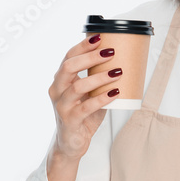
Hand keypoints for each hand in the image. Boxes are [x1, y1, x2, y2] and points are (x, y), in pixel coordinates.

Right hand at [48, 33, 121, 160]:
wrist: (71, 143)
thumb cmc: (82, 115)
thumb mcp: (89, 94)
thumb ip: (97, 79)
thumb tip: (122, 62)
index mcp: (61, 80)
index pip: (69, 57)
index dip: (83, 46)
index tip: (100, 37)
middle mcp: (57, 90)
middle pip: (69, 67)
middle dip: (90, 57)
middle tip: (110, 52)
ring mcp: (62, 106)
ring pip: (78, 87)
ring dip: (99, 77)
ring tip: (117, 72)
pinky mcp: (69, 121)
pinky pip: (86, 108)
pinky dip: (102, 99)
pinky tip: (114, 93)